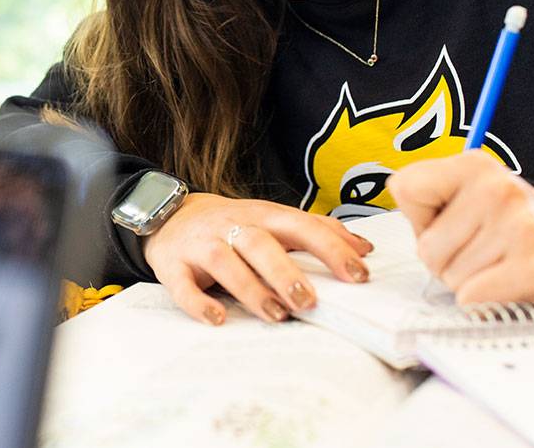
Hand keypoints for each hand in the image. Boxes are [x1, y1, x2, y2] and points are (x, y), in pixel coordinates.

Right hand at [141, 193, 373, 325]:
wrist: (169, 214)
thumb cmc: (233, 224)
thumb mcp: (273, 219)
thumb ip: (317, 231)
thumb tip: (364, 248)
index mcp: (264, 215)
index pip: (302, 226)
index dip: (331, 249)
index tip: (359, 275)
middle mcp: (232, 225)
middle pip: (260, 244)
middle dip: (285, 272)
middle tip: (309, 302)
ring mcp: (201, 244)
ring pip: (225, 262)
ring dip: (251, 289)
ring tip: (275, 315)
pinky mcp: (173, 265)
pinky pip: (182, 284)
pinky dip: (198, 303)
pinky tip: (217, 319)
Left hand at [386, 150, 533, 304]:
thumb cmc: (505, 226)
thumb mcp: (465, 194)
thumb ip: (422, 196)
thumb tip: (394, 193)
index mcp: (473, 164)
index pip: (406, 188)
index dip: (420, 218)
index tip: (448, 221)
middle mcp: (497, 188)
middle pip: (427, 248)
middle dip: (445, 260)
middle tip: (480, 251)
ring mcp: (518, 225)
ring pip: (450, 277)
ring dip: (468, 281)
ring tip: (497, 265)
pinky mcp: (533, 266)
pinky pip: (472, 298)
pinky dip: (482, 302)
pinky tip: (505, 285)